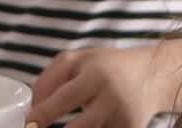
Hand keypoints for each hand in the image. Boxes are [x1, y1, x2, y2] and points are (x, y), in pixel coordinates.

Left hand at [27, 42, 181, 127]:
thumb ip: (50, 79)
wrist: (151, 76)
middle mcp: (111, 98)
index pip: (64, 98)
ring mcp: (122, 118)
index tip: (30, 123)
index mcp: (95, 75)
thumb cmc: (106, 67)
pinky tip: (87, 124)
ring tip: (67, 124)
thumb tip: (33, 108)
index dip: (43, 114)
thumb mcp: (77, 60)